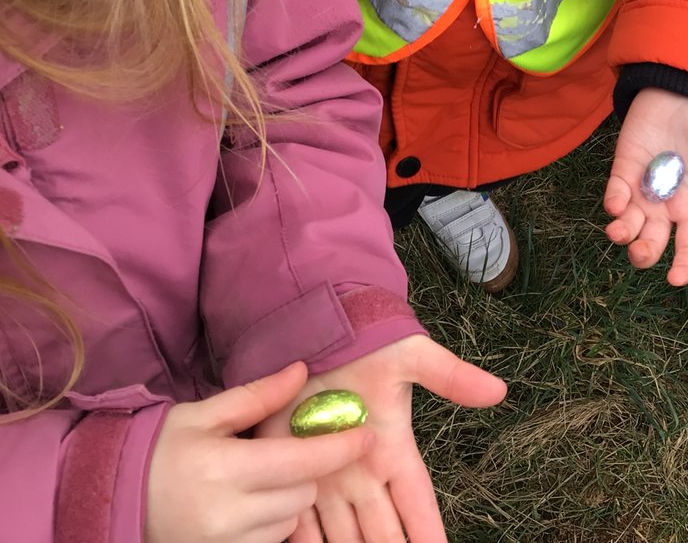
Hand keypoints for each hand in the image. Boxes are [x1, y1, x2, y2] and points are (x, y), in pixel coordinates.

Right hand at [145, 362, 373, 542]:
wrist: (110, 500)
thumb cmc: (158, 450)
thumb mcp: (204, 414)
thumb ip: (257, 396)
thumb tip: (302, 371)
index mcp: (225, 469)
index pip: (303, 462)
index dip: (341, 449)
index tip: (367, 437)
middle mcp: (228, 514)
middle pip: (304, 493)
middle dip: (308, 471)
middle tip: (291, 453)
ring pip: (291, 520)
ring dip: (291, 498)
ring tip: (263, 479)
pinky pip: (271, 541)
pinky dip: (272, 522)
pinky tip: (251, 504)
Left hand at [256, 335, 505, 542]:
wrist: (317, 329)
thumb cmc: (368, 343)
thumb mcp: (412, 356)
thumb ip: (451, 376)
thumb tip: (499, 391)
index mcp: (394, 450)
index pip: (418, 504)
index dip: (428, 533)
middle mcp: (362, 473)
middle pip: (381, 531)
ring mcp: (326, 475)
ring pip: (341, 533)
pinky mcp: (291, 470)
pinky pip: (299, 519)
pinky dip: (303, 540)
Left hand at [603, 87, 687, 285]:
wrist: (682, 90)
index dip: (683, 263)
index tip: (675, 279)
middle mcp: (665, 203)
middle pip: (652, 239)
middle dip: (644, 252)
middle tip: (640, 253)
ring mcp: (642, 187)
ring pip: (629, 222)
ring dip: (622, 232)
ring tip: (618, 232)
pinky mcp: (623, 170)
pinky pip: (615, 193)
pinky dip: (613, 201)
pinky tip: (616, 204)